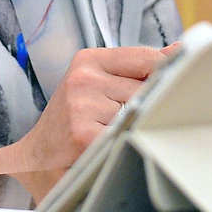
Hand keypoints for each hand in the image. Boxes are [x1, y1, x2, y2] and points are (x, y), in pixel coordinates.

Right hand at [0, 44, 176, 175]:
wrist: (35, 159)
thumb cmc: (71, 122)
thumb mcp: (97, 85)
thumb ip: (135, 70)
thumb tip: (176, 52)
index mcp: (88, 61)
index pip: (146, 57)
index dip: (166, 73)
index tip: (175, 83)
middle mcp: (83, 79)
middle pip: (149, 89)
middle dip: (148, 106)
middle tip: (129, 121)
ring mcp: (83, 107)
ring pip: (141, 114)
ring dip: (136, 128)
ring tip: (114, 136)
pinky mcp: (86, 136)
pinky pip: (128, 137)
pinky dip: (125, 145)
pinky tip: (108, 150)